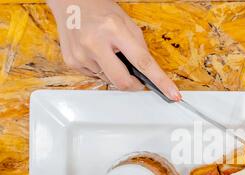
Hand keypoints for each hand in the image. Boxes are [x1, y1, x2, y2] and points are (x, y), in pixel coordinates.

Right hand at [47, 0, 180, 99]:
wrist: (71, 2)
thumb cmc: (101, 10)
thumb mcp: (127, 23)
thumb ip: (139, 47)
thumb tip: (148, 73)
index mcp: (114, 29)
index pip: (143, 62)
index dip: (160, 81)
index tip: (172, 94)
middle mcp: (95, 42)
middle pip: (123, 81)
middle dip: (134, 85)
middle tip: (138, 80)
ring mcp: (81, 54)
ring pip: (109, 80)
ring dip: (115, 73)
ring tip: (108, 52)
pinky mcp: (72, 62)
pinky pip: (96, 77)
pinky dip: (101, 70)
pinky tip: (96, 54)